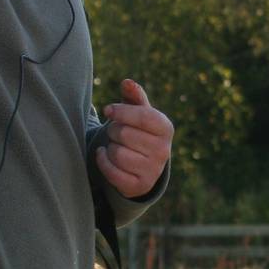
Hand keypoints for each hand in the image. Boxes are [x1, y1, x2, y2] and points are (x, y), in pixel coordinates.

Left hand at [95, 80, 173, 198]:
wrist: (144, 164)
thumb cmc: (139, 130)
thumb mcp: (139, 112)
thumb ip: (133, 96)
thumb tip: (127, 82)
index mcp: (166, 128)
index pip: (143, 116)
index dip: (121, 111)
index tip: (108, 110)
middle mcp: (163, 150)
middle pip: (125, 134)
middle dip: (113, 130)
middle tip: (115, 132)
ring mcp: (153, 170)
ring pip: (117, 153)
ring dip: (109, 147)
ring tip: (115, 145)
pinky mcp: (140, 186)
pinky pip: (112, 172)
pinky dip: (103, 161)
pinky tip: (105, 155)